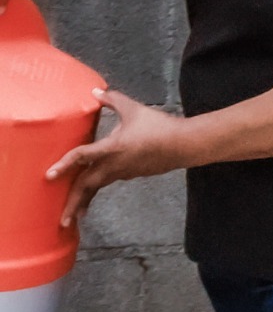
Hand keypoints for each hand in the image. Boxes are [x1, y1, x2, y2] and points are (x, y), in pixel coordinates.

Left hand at [46, 90, 189, 225]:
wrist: (185, 145)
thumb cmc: (160, 127)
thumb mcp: (134, 110)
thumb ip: (112, 100)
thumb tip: (95, 91)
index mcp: (112, 148)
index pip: (82, 157)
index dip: (64, 164)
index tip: (49, 176)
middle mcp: (115, 165)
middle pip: (88, 186)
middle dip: (74, 204)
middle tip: (62, 220)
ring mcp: (124, 172)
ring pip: (98, 188)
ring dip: (84, 202)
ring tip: (74, 216)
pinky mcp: (131, 174)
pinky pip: (108, 183)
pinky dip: (96, 191)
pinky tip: (92, 194)